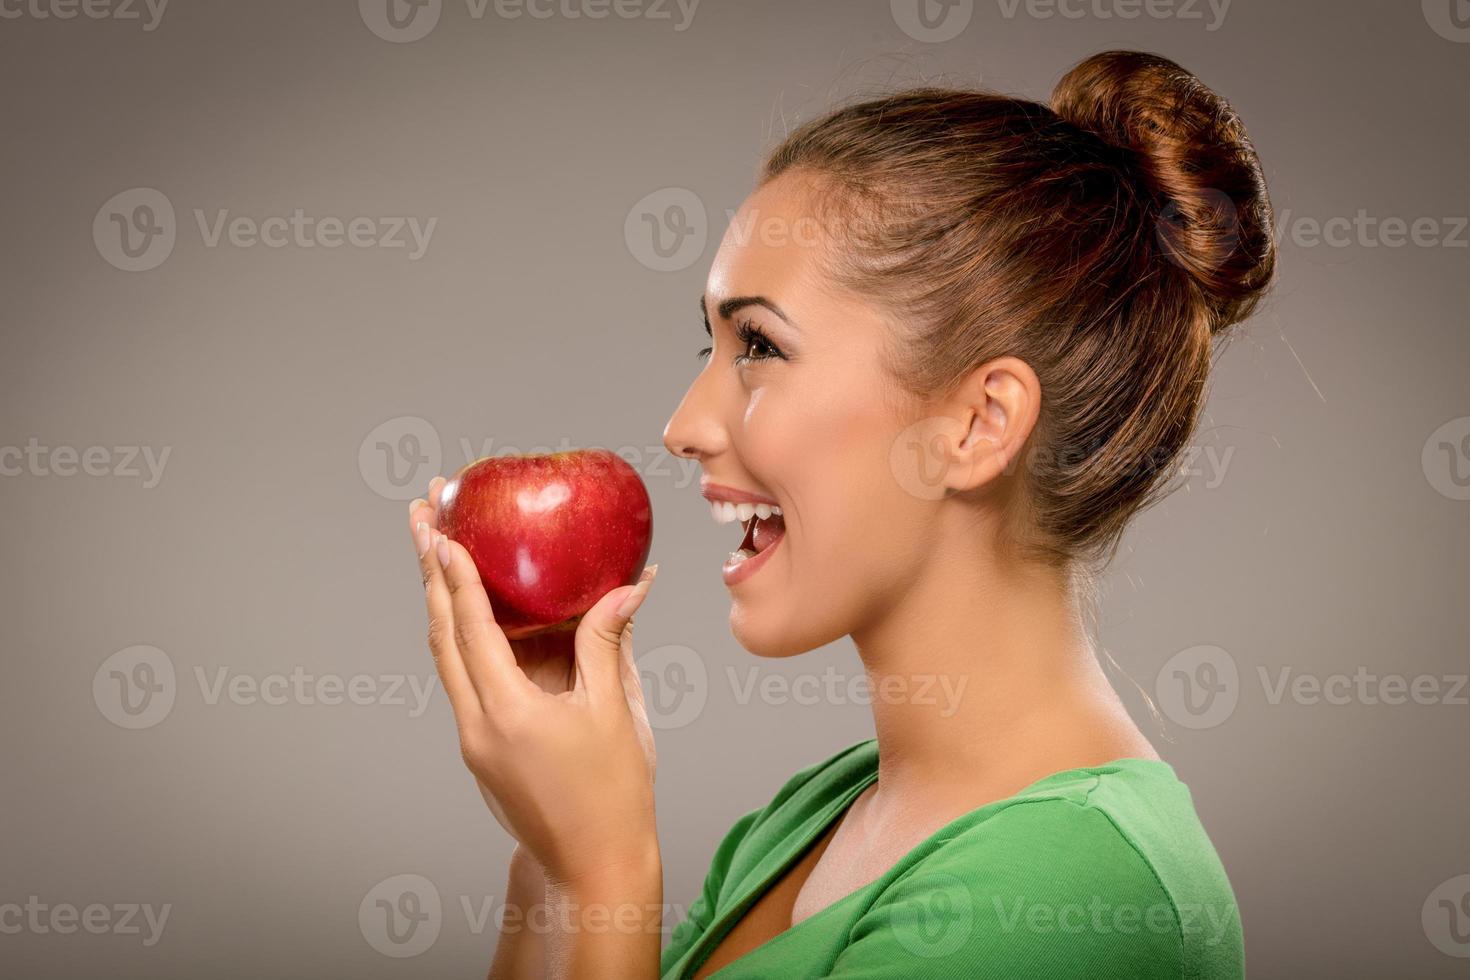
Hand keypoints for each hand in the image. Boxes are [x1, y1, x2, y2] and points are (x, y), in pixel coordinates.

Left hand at [407, 479, 659, 883]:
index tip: (441, 532)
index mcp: (508, 714)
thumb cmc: (613, 796)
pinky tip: (473, 610)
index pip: (472, 630)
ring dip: (439, 600)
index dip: (456, 577)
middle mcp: (477, 725)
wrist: (593, 866)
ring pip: (445, 657)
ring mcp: (473, 739)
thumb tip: (628, 587)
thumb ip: (610, 644)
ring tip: (435, 550)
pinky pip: (463, 678)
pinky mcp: (482, 746)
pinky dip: (461, 636)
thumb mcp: (617, 712)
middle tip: (421, 515)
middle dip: (427, 571)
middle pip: (439, 634)